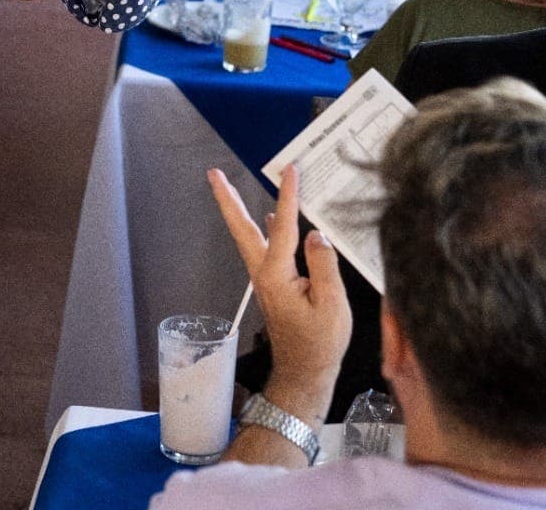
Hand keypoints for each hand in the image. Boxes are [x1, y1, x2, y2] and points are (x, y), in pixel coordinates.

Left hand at [209, 165, 350, 413]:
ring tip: (230, 187)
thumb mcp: (332, 306)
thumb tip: (315, 234)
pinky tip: (268, 218)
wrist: (304, 374)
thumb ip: (324, 266)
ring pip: (249, 237)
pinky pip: (265, 248)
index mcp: (277, 275)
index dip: (288, 197)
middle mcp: (263, 273)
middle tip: (212, 173)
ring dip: (239, 210)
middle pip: (241, 228)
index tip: (291, 171)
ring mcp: (265, 279)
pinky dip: (263, 228)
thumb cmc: (320, 344)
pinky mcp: (272, 285)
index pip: (283, 228)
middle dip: (227, 199)